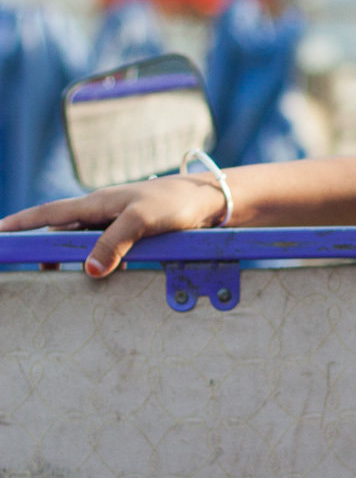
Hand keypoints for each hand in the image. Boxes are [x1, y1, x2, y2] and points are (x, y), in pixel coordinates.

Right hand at [0, 174, 227, 277]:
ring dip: (77, 259)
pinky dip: (103, 261)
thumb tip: (89, 269)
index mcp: (98, 203)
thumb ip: (114, 242)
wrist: (212, 200)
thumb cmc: (176, 203)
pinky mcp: (138, 232)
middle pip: (64, 232)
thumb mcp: (142, 220)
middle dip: (47, 250)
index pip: (50, 214)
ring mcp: (120, 221)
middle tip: (38, 272)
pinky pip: (110, 248)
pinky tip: (106, 273)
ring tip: (65, 277)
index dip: (22, 223)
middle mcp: (104, 211)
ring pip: (87, 242)